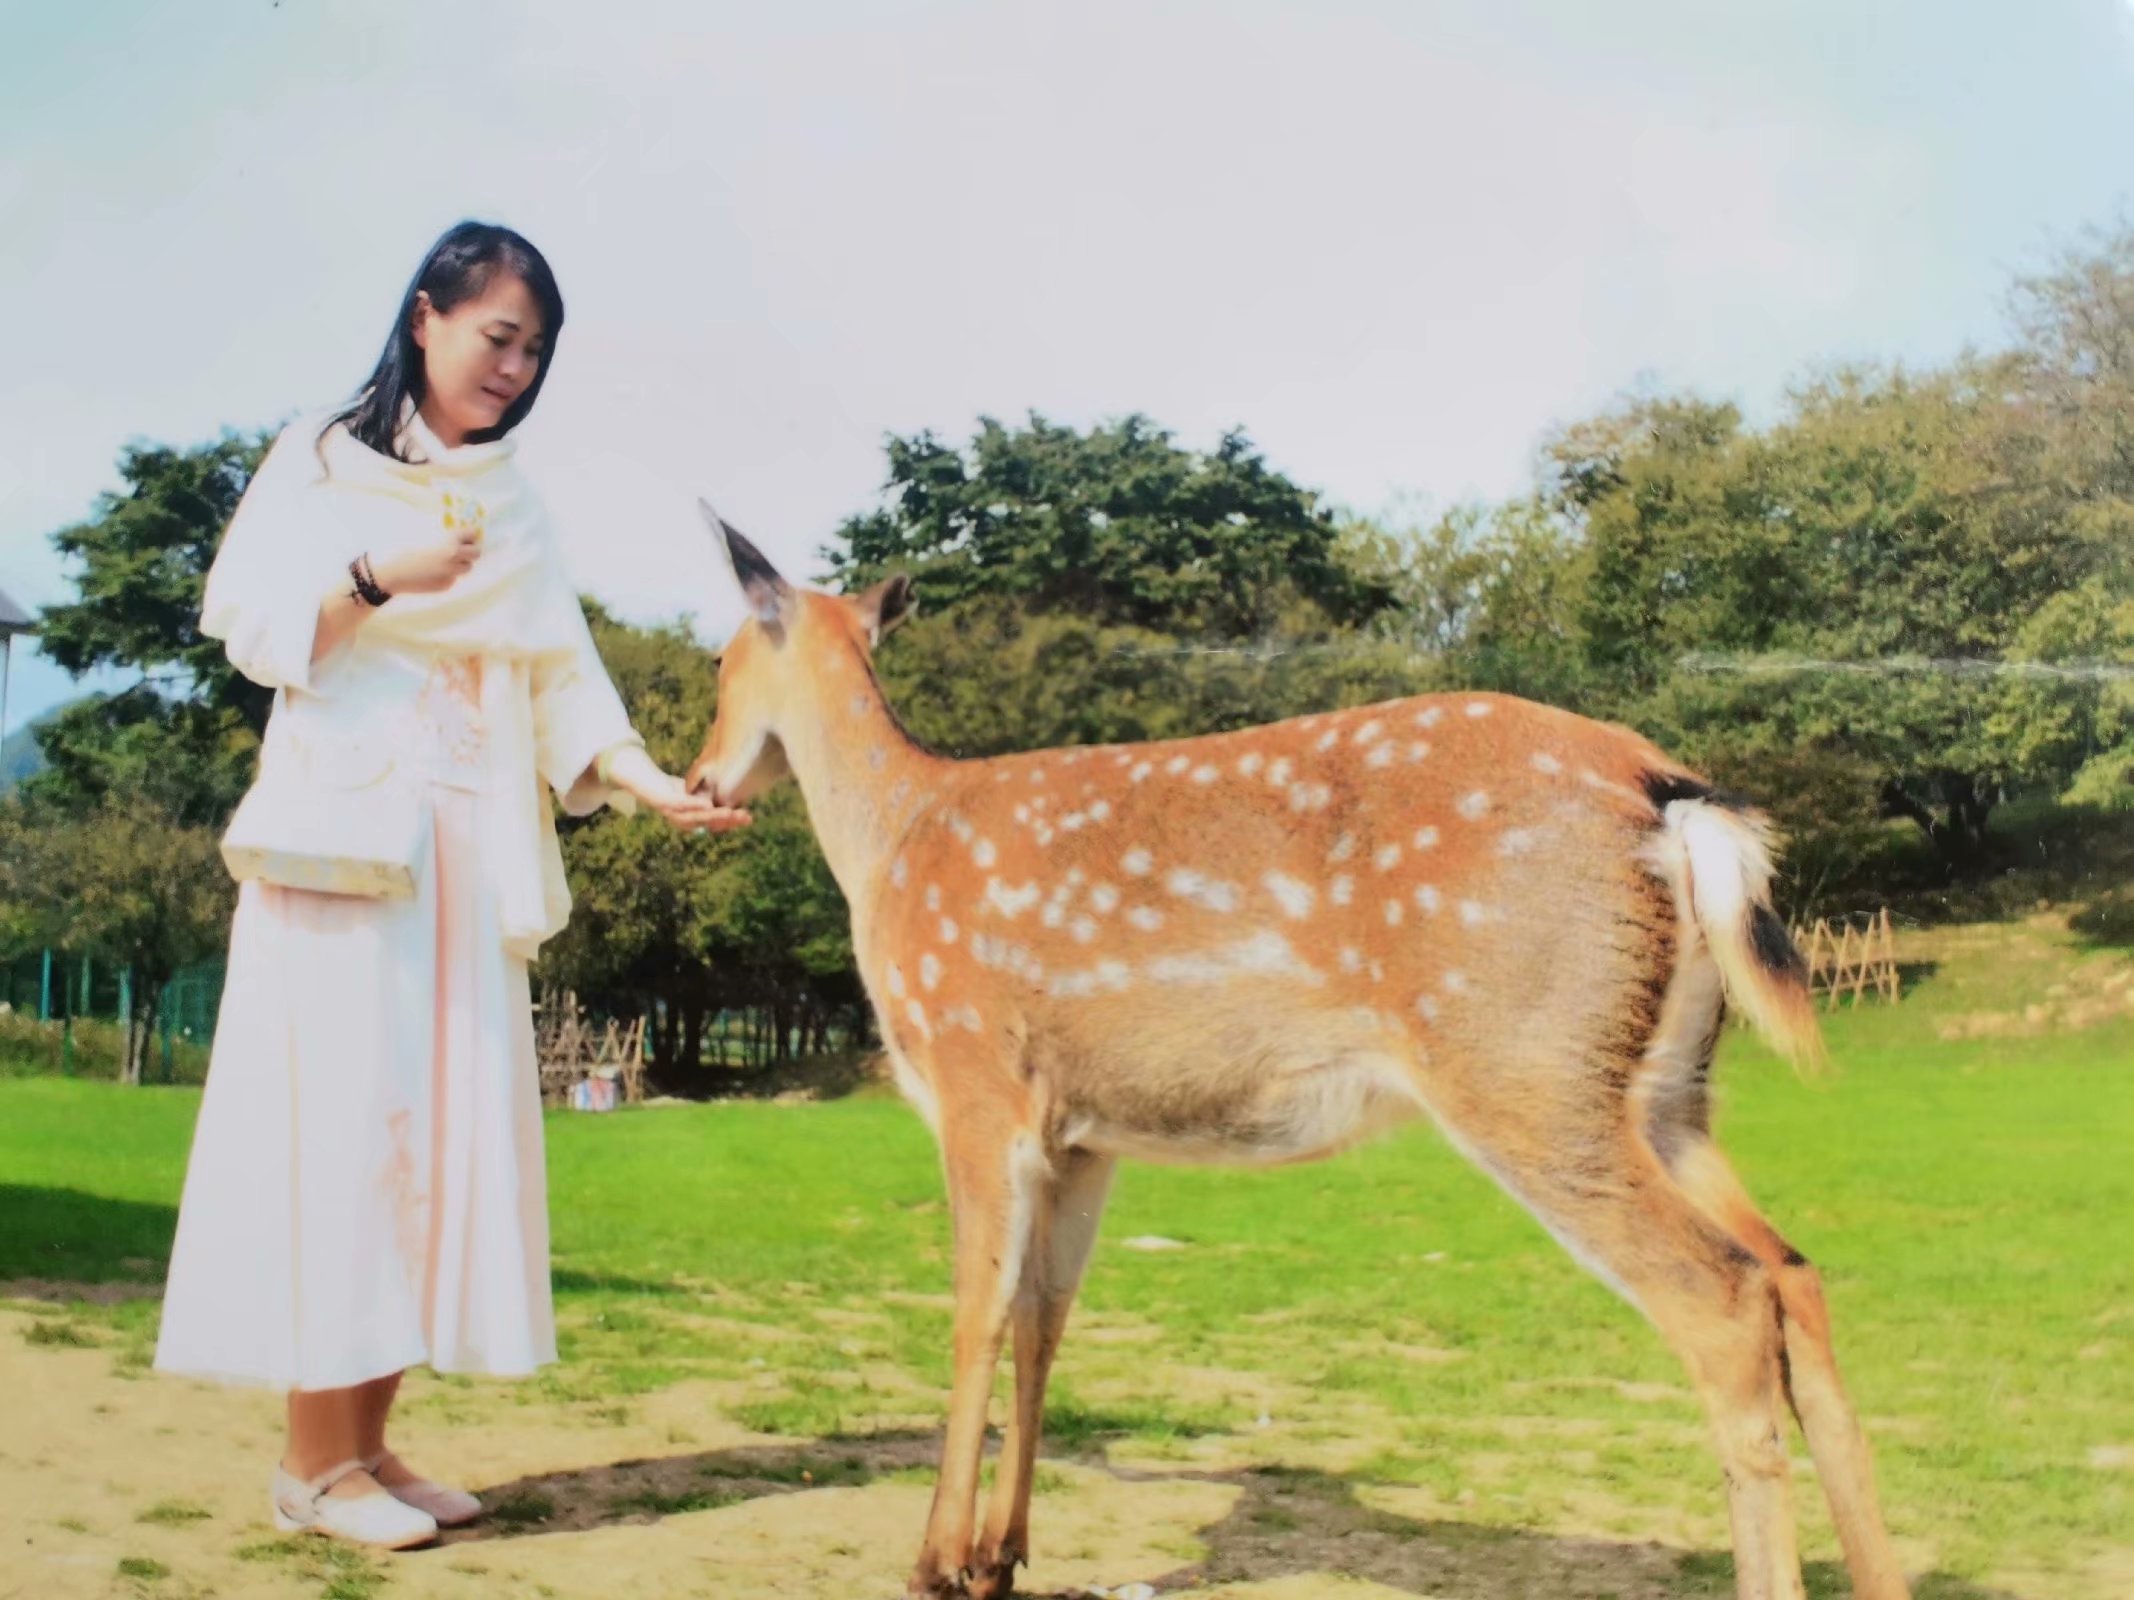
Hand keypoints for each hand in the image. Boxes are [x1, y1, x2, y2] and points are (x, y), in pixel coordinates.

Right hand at [371, 528, 480, 595]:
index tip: (465, 535)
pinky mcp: (447, 585)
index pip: (471, 534)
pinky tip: (432, 572)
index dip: (468, 534)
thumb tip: (455, 529)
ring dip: (461, 562)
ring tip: (445, 559)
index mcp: (449, 541)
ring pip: (467, 567)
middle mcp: (455, 557)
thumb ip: (441, 531)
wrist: (393, 573)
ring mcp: (452, 573)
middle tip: (462, 548)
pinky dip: (448, 574)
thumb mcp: (422, 533)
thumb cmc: (404, 549)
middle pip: (476, 553)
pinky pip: (454, 577)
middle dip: (470, 549)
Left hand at [637, 770, 752, 833]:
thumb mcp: (692, 792)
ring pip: (698, 817)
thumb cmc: (668, 787)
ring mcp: (673, 813)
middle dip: (728, 820)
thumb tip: (727, 801)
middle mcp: (683, 820)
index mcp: (691, 819)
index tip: (748, 818)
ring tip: (731, 813)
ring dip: (715, 816)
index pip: (714, 823)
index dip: (731, 822)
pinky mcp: (664, 804)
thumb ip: (706, 798)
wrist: (642, 779)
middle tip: (745, 817)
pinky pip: (683, 805)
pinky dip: (695, 805)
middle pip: (709, 822)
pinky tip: (708, 805)